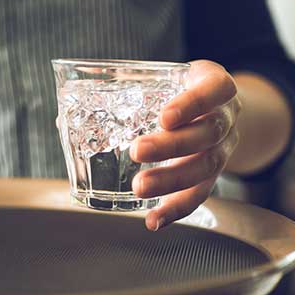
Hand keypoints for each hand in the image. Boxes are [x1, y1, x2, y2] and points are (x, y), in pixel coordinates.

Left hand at [131, 60, 240, 230]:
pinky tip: (155, 218)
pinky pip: (200, 194)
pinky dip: (176, 208)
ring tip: (140, 187)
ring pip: (207, 166)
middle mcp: (227, 117)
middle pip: (208, 133)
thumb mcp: (168, 76)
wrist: (219, 108)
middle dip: (173, 145)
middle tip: (138, 151)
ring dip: (172, 179)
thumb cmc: (182, 89)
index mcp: (217, 86)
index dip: (193, 104)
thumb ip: (129, 88)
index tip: (165, 117)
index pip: (216, 90)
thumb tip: (66, 110)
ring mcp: (225, 147)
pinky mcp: (215, 174)